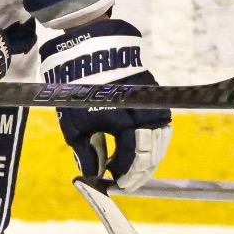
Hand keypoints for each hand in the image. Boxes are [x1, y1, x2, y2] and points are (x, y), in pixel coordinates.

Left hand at [40, 18, 170, 189]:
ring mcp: (151, 100)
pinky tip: (135, 147)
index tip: (117, 186)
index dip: (127, 175)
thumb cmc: (75, 87)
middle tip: (125, 182)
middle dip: (139, 170)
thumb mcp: (74, 123)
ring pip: (160, 137)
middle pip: (152, 150)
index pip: (134, 156)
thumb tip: (94, 175)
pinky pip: (159, 122)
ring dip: (148, 156)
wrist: (86, 48)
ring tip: (129, 168)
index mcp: (123, 118)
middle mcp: (144, 110)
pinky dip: (150, 139)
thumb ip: (87, 151)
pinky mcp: (153, 93)